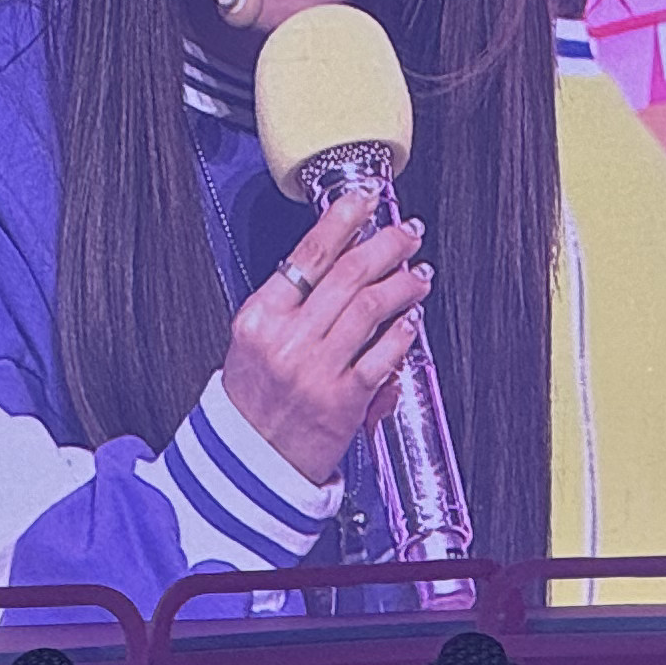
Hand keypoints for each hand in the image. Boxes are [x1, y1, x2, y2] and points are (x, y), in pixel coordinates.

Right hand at [218, 189, 432, 483]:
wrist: (248, 466)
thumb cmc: (252, 404)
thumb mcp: (252, 343)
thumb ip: (289, 305)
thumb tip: (340, 262)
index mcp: (259, 318)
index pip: (308, 254)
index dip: (343, 219)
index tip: (365, 199)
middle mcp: (287, 339)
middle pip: (348, 273)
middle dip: (385, 244)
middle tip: (407, 232)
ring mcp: (316, 369)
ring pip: (371, 306)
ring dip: (402, 283)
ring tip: (417, 273)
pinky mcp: (344, 400)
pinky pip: (383, 355)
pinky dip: (403, 331)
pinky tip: (412, 319)